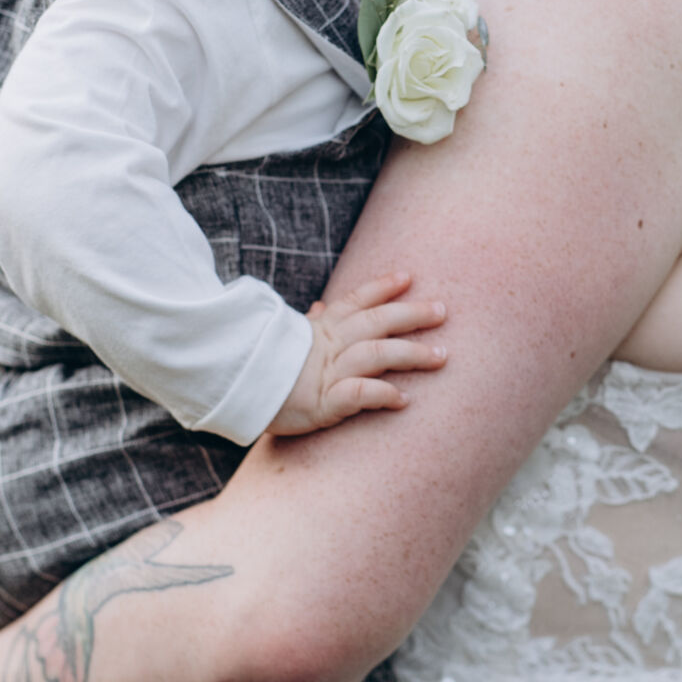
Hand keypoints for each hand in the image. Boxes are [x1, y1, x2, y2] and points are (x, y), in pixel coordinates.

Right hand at [268, 270, 446, 436]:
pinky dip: (382, 393)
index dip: (382, 288)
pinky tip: (403, 399)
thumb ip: (311, 324)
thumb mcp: (290, 341)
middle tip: (443, 311)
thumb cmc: (267, 370)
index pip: (356, 301)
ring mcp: (327, 374)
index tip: (409, 277)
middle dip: (411, 315)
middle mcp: (328, 346)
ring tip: (440, 357)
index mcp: (321, 330)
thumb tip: (320, 306)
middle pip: (376, 322)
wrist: (238, 395)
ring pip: (375, 354)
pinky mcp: (323, 404)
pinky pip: (357, 394)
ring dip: (410, 353)